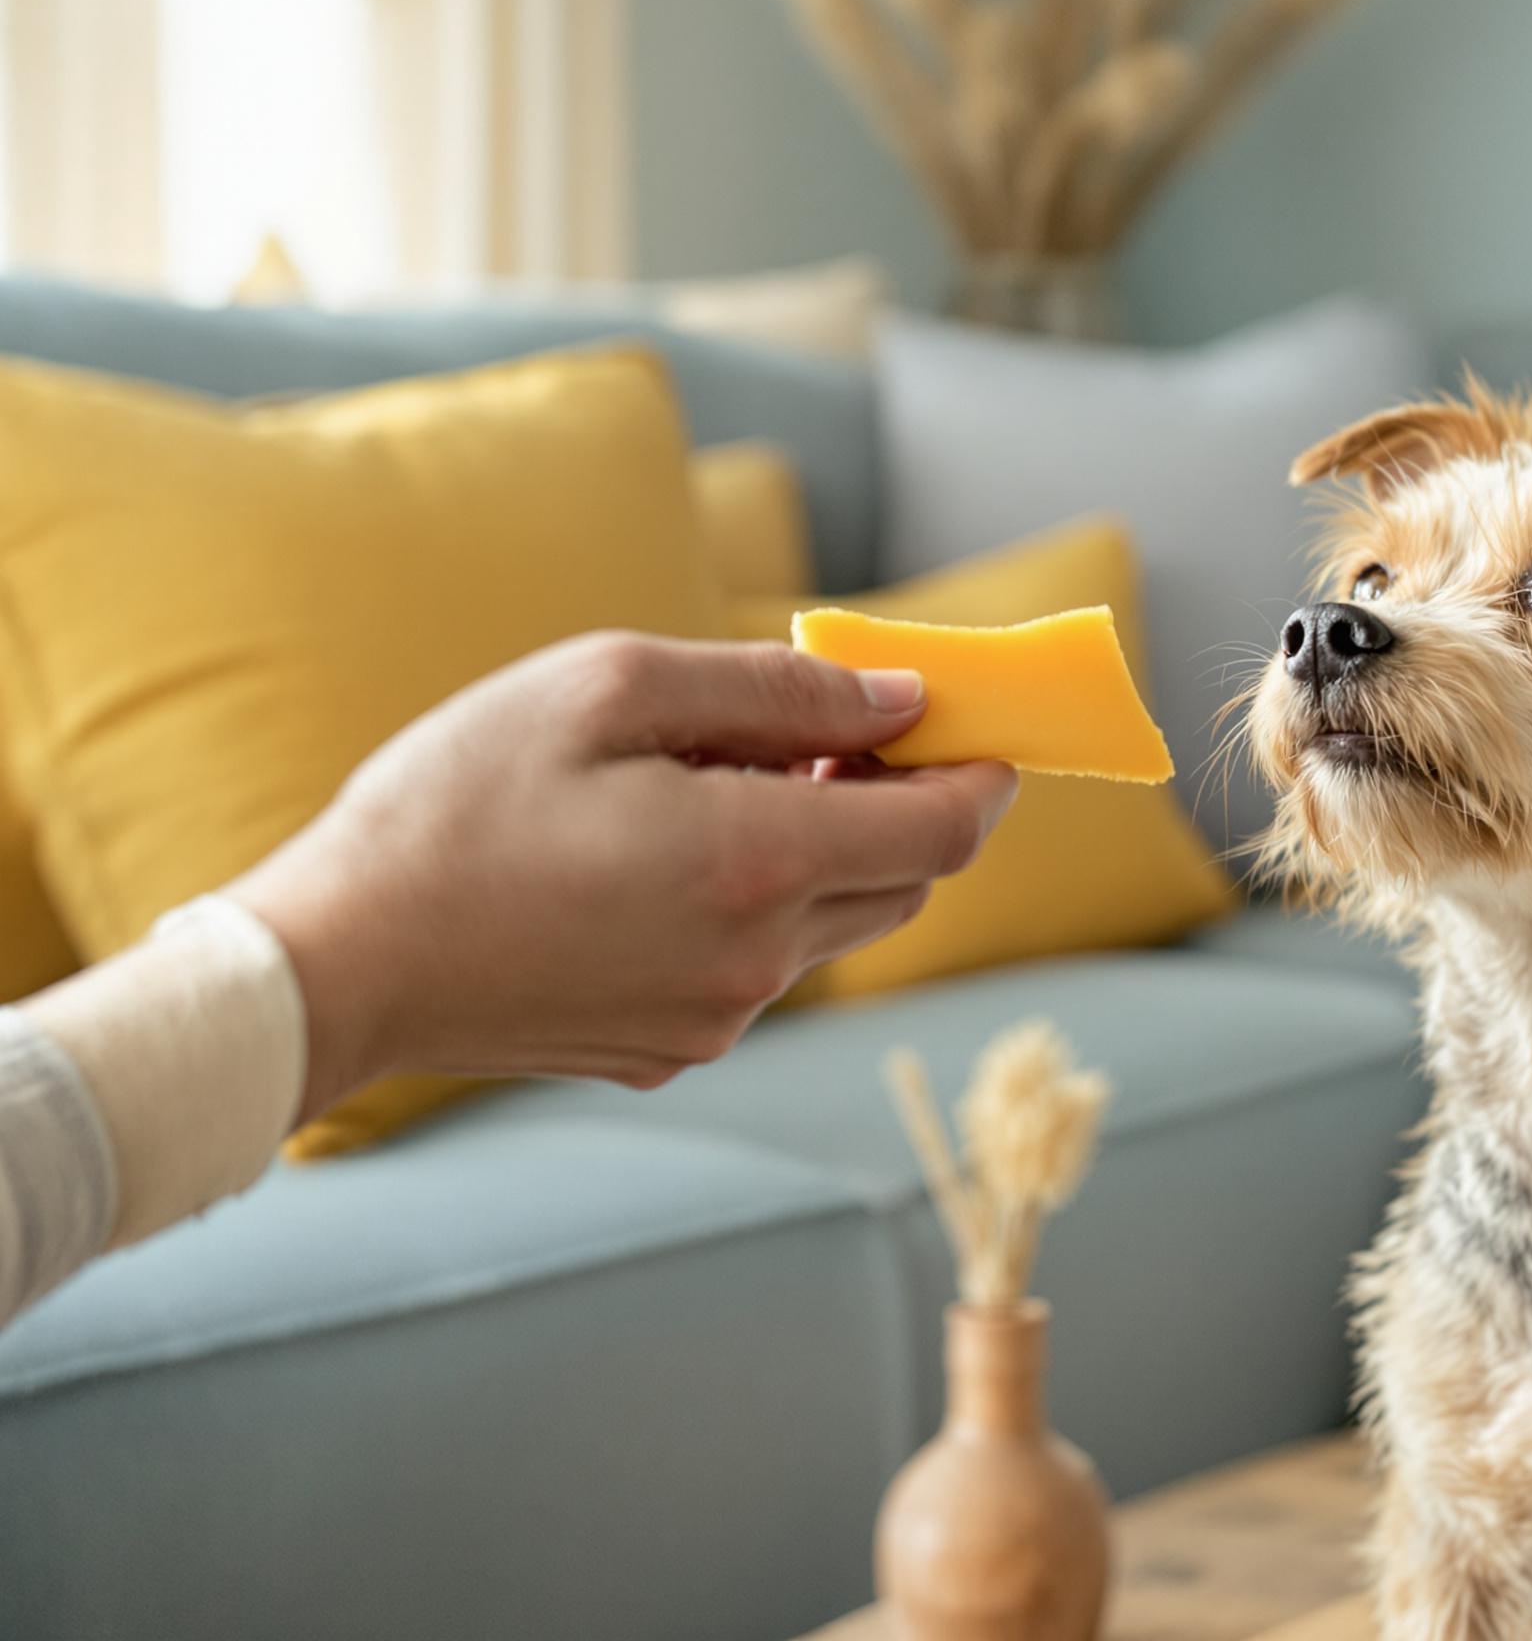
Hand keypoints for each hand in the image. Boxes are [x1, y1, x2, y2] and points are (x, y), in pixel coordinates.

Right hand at [229, 632, 1017, 1120]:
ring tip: (723, 784)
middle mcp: (761, 960)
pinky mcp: (672, 1051)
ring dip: (824, 852)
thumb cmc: (458, 804)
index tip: (976, 730)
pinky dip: (757, 908)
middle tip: (831, 734)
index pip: (946, 830)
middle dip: (901, 804)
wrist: (339, 960)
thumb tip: (899, 702)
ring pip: (835, 925)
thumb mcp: (611, 689)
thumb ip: (779, 691)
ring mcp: (719, 1020)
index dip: (982, 774)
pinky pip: (760, 970)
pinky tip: (665, 861)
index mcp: (760, 862)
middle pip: (906, 881)